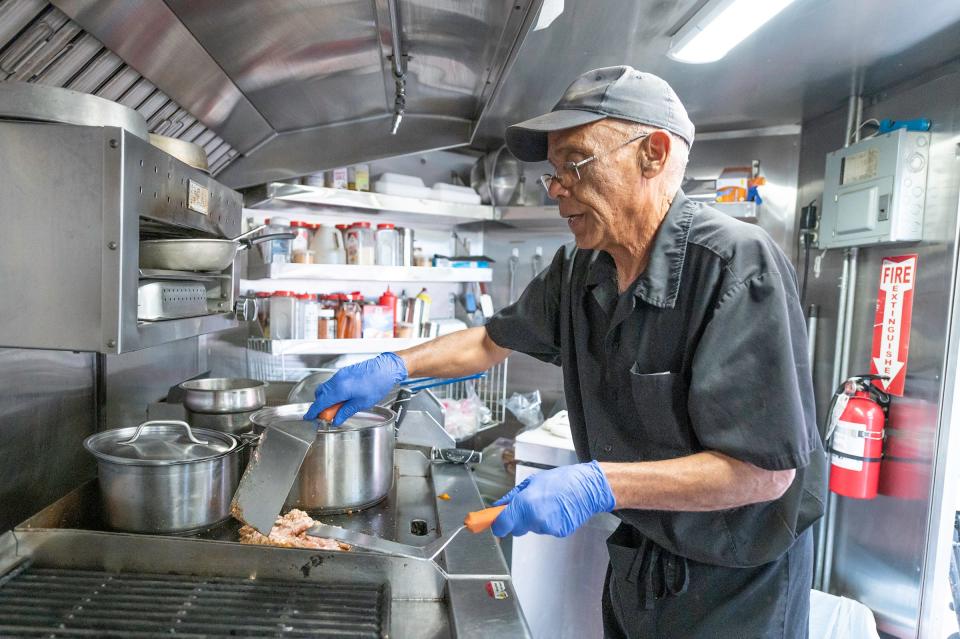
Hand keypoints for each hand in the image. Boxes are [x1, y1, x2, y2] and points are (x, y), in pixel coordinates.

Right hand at [303, 353, 407, 424]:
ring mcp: (340, 374)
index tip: (308, 417)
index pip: (321, 402)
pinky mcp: (345, 372)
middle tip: (327, 416)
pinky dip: (333, 392)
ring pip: (326, 388)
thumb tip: (336, 419)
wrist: (386, 368)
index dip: (313, 411)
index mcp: (340, 389)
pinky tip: (342, 398)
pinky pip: (333, 383)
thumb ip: (346, 411)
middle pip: (320, 394)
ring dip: (327, 399)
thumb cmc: (377, 384)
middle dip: (320, 405)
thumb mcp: (362, 403)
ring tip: (337, 408)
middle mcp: (337, 380)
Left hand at [491, 460, 614, 537]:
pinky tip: (556, 510)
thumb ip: (512, 496)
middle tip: (526, 506)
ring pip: (531, 528)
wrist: (587, 488)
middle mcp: (534, 518)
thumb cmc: (562, 480)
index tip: (494, 523)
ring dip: (534, 519)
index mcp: (525, 503)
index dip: (496, 525)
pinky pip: (545, 529)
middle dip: (517, 520)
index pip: (502, 524)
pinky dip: (547, 522)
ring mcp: (547, 527)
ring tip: (547, 503)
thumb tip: (499, 505)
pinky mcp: (558, 532)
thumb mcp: (532, 482)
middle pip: (515, 528)